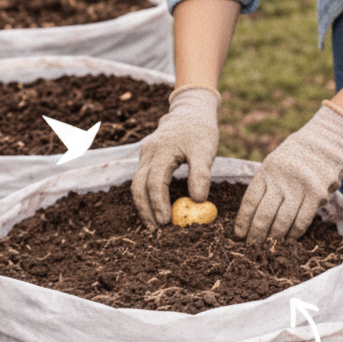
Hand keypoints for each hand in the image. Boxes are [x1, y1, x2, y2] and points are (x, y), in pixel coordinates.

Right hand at [131, 85, 219, 226]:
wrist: (190, 111)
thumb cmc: (200, 131)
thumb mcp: (205, 150)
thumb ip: (201, 174)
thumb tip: (198, 201)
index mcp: (161, 150)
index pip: (155, 182)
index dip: (159, 204)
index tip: (167, 222)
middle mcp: (148, 153)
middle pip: (138, 186)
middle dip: (145, 210)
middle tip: (156, 230)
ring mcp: (145, 155)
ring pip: (137, 184)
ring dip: (144, 205)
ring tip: (154, 224)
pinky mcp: (148, 159)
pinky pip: (142, 180)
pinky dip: (147, 196)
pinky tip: (155, 209)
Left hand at [234, 102, 342, 242]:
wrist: (326, 140)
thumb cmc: (296, 156)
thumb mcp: (274, 164)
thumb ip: (265, 186)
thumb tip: (251, 218)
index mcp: (266, 171)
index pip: (249, 201)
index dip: (243, 221)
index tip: (238, 235)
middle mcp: (281, 180)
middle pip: (264, 216)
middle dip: (256, 236)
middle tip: (251, 248)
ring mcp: (299, 188)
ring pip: (282, 222)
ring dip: (274, 238)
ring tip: (268, 247)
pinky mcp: (317, 195)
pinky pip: (302, 221)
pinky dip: (293, 234)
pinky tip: (288, 239)